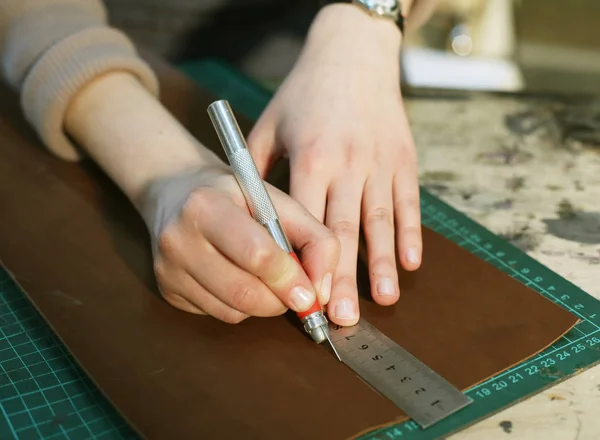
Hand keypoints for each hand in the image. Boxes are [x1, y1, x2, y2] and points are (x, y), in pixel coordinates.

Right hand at [139, 165, 339, 323]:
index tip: (311, 292)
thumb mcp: (276, 199)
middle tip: (297, 293)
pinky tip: (240, 279)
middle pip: (244, 293)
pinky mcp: (167, 291)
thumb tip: (323, 290)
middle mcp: (178, 239)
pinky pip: (218, 314)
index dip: (290, 278)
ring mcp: (168, 269)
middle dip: (280, 300)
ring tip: (268, 279)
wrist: (175, 190)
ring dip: (263, 305)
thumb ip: (312, 237)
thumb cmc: (234, 195)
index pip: (257, 255)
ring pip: (233, 311)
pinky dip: (240, 306)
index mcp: (206, 205)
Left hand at [247, 5, 421, 325]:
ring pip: (380, 221)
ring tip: (382, 300)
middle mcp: (347, 163)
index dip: (304, 262)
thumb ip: (256, 170)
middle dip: (343, 278)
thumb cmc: (304, 93)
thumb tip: (247, 218)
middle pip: (344, 230)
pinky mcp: (404, 159)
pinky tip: (410, 263)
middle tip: (342, 317)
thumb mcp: (269, 124)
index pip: (305, 222)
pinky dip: (410, 234)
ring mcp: (380, 162)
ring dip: (382, 264)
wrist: (353, 54)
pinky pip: (408, 202)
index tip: (301, 296)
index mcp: (310, 158)